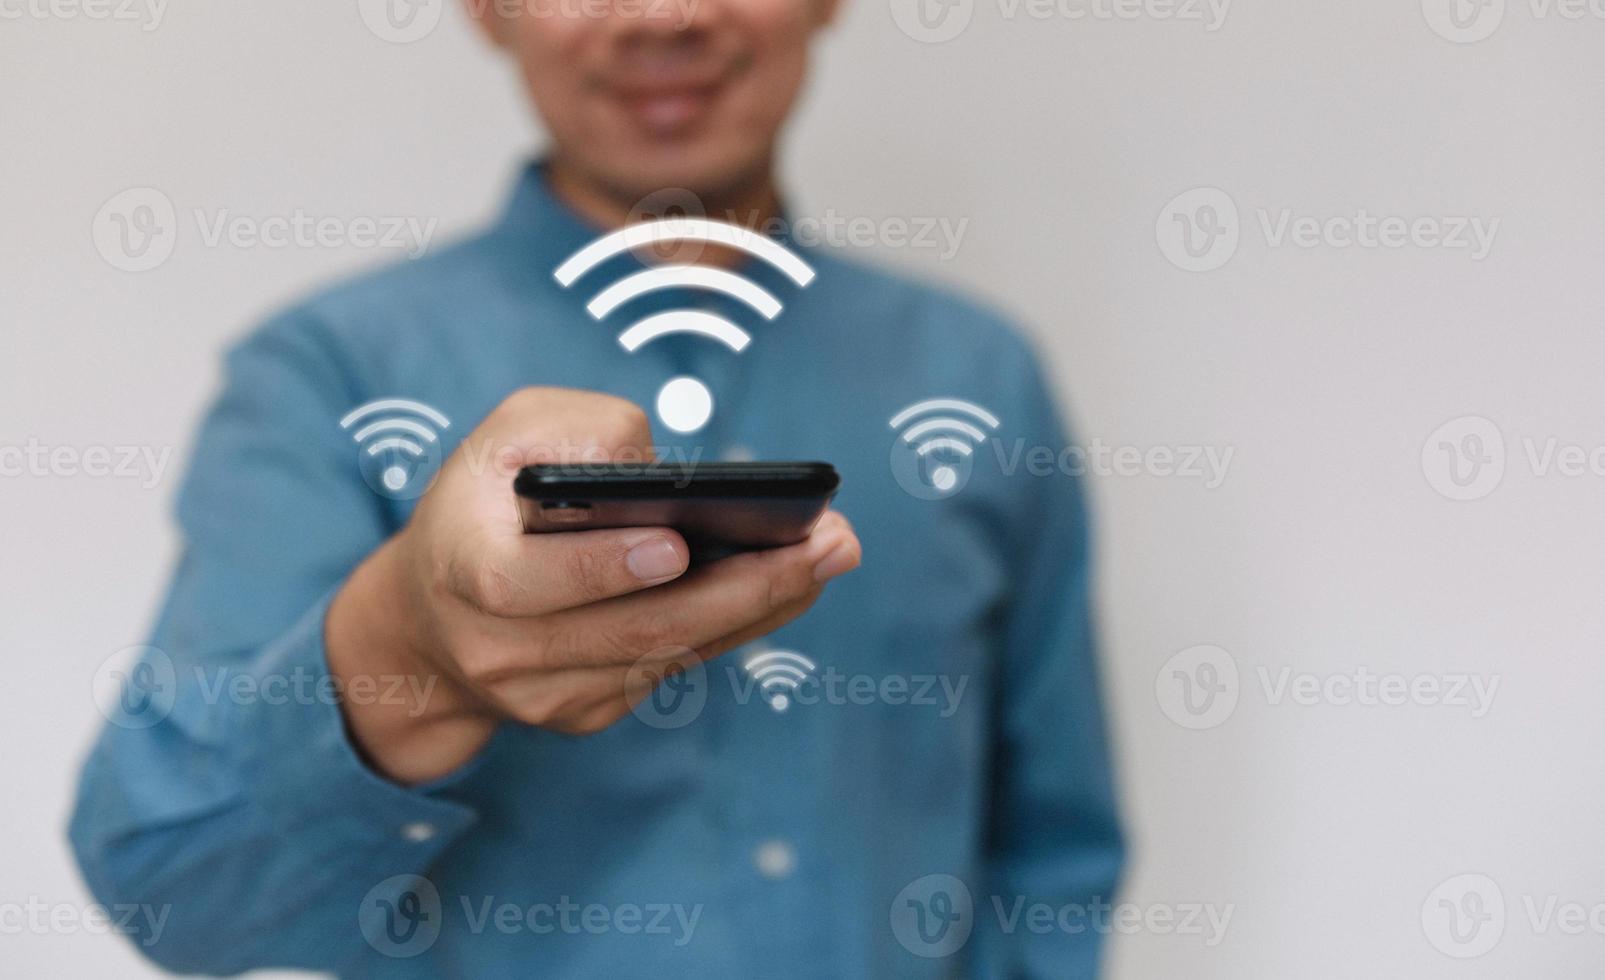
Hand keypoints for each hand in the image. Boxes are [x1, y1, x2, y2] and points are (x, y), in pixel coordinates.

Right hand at [326, 387, 860, 782]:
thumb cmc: (483, 504)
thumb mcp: (503, 437)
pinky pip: (672, 669)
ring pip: (666, 655)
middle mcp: (501, 649)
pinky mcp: (586, 713)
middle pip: (632, 631)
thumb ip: (574, 430)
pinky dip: (738, 626)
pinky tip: (793, 583)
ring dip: (761, 606)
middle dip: (739, 587)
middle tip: (825, 543)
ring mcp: (546, 695)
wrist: (430, 619)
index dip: (602, 568)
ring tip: (832, 553)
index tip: (677, 545)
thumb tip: (662, 468)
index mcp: (463, 572)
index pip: (528, 585)